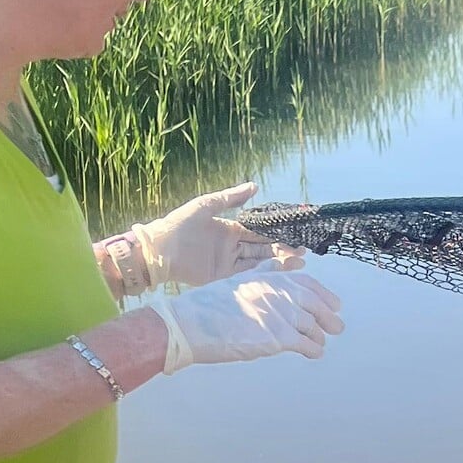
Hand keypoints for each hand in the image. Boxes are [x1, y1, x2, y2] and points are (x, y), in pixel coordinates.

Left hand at [134, 182, 303, 288]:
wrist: (158, 251)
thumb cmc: (179, 224)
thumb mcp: (206, 205)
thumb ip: (231, 198)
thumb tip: (255, 186)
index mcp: (229, 229)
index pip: (258, 230)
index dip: (276, 231)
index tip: (294, 232)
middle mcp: (232, 246)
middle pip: (262, 247)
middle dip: (283, 248)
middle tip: (303, 249)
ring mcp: (228, 262)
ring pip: (259, 261)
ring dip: (278, 261)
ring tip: (299, 261)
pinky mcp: (222, 277)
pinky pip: (246, 274)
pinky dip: (263, 272)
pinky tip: (279, 271)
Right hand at [143, 264, 344, 373]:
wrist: (190, 325)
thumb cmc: (208, 305)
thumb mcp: (237, 280)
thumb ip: (261, 272)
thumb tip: (278, 264)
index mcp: (270, 278)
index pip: (307, 283)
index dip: (325, 295)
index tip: (335, 305)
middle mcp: (279, 293)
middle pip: (315, 305)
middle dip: (329, 317)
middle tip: (338, 327)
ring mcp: (279, 315)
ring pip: (311, 326)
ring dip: (319, 336)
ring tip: (321, 343)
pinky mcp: (276, 337)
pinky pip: (304, 344)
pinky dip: (313, 349)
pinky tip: (315, 353)